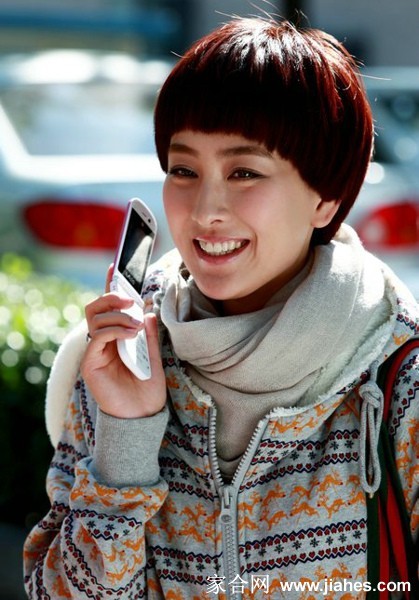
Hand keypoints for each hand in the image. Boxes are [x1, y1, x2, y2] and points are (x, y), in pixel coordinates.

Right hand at [80, 266, 165, 418]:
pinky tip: (130, 334)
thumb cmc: (147, 387)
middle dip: (112, 297)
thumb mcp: (153, 355)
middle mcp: (102, 341)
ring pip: (95, 318)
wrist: (142, 415)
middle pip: (95, 307)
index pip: (109, 306)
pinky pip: (98, 337)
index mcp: (116, 336)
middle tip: (129, 299)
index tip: (115, 265)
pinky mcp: (90, 363)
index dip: (110, 285)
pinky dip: (115, 330)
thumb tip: (145, 310)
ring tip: (135, 325)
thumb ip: (148, 334)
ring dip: (117, 315)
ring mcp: (95, 351)